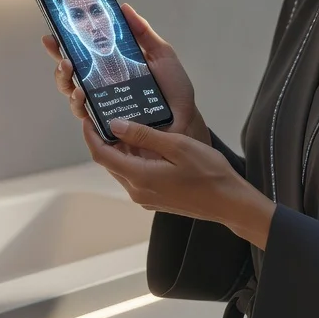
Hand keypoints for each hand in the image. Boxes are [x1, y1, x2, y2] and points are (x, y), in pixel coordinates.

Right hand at [42, 2, 210, 155]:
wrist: (186, 122)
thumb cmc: (174, 92)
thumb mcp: (161, 55)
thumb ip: (143, 33)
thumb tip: (124, 8)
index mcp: (112, 67)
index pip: (83, 54)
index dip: (66, 44)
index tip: (54, 34)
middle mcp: (102, 87)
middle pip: (70, 73)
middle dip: (59, 61)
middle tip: (61, 52)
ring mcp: (102, 106)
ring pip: (72, 93)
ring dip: (65, 81)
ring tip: (70, 71)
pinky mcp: (104, 126)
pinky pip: (83, 115)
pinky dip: (78, 104)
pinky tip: (81, 94)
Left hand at [83, 117, 274, 248]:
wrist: (230, 202)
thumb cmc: (208, 172)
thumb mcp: (176, 146)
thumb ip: (143, 135)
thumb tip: (114, 125)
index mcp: (139, 177)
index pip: (101, 155)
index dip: (90, 135)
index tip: (88, 117)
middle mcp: (136, 191)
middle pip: (110, 162)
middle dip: (104, 139)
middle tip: (107, 115)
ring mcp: (145, 198)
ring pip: (122, 169)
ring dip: (120, 149)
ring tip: (125, 125)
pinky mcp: (154, 200)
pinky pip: (135, 176)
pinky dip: (133, 159)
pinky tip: (144, 145)